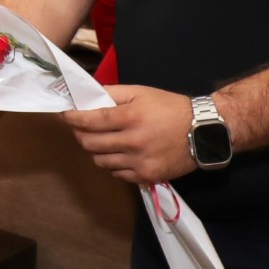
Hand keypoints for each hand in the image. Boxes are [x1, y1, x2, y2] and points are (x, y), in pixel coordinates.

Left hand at [60, 85, 196, 185]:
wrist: (204, 131)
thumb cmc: (171, 108)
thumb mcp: (142, 93)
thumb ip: (114, 93)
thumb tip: (88, 97)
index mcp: (131, 117)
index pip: (90, 120)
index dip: (72, 118)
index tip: (64, 116)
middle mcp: (133, 141)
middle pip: (89, 143)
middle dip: (80, 135)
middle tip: (81, 129)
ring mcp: (139, 161)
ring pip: (100, 161)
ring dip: (95, 150)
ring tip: (102, 141)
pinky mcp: (146, 176)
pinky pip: (116, 174)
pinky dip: (112, 164)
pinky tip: (119, 154)